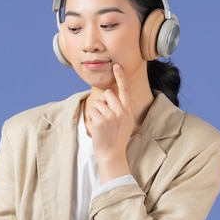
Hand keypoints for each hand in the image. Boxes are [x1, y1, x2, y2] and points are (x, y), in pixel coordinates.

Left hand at [87, 64, 134, 181]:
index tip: (116, 66)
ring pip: (97, 102)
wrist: (112, 154)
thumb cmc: (118, 138)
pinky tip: (96, 127)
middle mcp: (121, 112)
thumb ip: (127, 108)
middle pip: (107, 94)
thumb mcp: (128, 123)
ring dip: (96, 111)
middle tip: (105, 115)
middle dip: (103, 101)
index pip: (124, 90)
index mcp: (128, 111)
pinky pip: (91, 110)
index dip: (120, 77)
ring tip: (101, 124)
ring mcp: (110, 116)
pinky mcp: (100, 121)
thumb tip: (126, 95)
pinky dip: (91, 117)